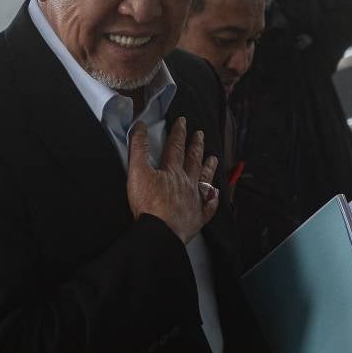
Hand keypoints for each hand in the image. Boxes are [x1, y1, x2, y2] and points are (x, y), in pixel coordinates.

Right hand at [127, 117, 219, 243]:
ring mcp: (195, 200)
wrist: (160, 231)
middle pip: (193, 160)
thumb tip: (140, 126)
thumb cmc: (148, 203)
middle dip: (196, 145)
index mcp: (173, 171)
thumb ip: (138, 148)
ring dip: (208, 167)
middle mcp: (187, 182)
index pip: (176, 147)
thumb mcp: (137, 172)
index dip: (178, 132)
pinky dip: (211, 200)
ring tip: (213, 158)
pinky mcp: (197, 217)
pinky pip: (208, 207)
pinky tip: (214, 195)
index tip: (182, 121)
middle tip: (200, 134)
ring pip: (204, 180)